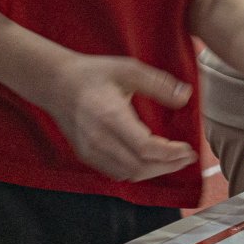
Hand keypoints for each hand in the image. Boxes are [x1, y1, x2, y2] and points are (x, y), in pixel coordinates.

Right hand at [36, 52, 197, 181]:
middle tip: (187, 157)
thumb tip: (185, 96)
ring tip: (173, 160)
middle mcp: (98, 139)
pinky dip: (137, 171)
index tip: (188, 149)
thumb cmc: (92, 74)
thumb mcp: (128, 69)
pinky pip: (116, 173)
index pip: (145, 148)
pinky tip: (150, 161)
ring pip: (129, 174)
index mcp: (110, 117)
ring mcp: (90, 151)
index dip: (170, 154)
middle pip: (140, 167)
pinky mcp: (86, 155)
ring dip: (154, 171)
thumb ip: (158, 83)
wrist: (56, 83)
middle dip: (168, 166)